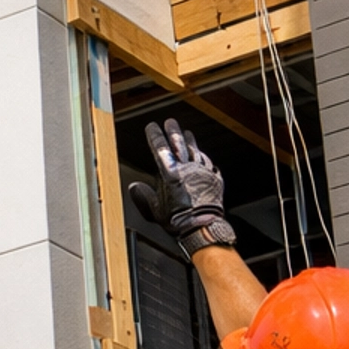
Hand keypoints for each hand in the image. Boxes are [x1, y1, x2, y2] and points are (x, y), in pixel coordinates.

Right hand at [127, 117, 235, 255]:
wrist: (204, 226)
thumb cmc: (180, 220)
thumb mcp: (156, 210)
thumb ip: (145, 196)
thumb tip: (135, 188)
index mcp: (171, 175)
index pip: (160, 149)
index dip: (155, 136)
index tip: (152, 127)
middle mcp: (187, 169)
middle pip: (179, 144)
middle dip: (173, 131)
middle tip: (170, 122)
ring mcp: (202, 172)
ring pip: (195, 151)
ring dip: (190, 141)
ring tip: (187, 133)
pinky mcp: (213, 179)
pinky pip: (208, 164)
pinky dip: (203, 157)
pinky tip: (202, 155)